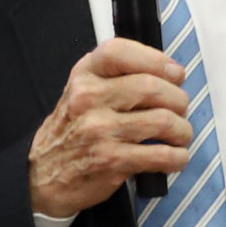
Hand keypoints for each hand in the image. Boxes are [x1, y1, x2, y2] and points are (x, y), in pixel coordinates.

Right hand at [28, 38, 192, 219]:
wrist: (43, 174)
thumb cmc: (73, 129)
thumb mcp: (81, 91)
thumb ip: (116, 76)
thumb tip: (170, 74)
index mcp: (84, 76)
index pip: (120, 52)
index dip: (157, 59)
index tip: (175, 74)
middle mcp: (89, 98)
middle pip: (152, 87)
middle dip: (179, 99)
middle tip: (180, 109)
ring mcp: (100, 130)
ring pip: (163, 120)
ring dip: (182, 130)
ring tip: (180, 135)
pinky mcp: (112, 160)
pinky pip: (161, 155)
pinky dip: (178, 157)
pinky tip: (175, 157)